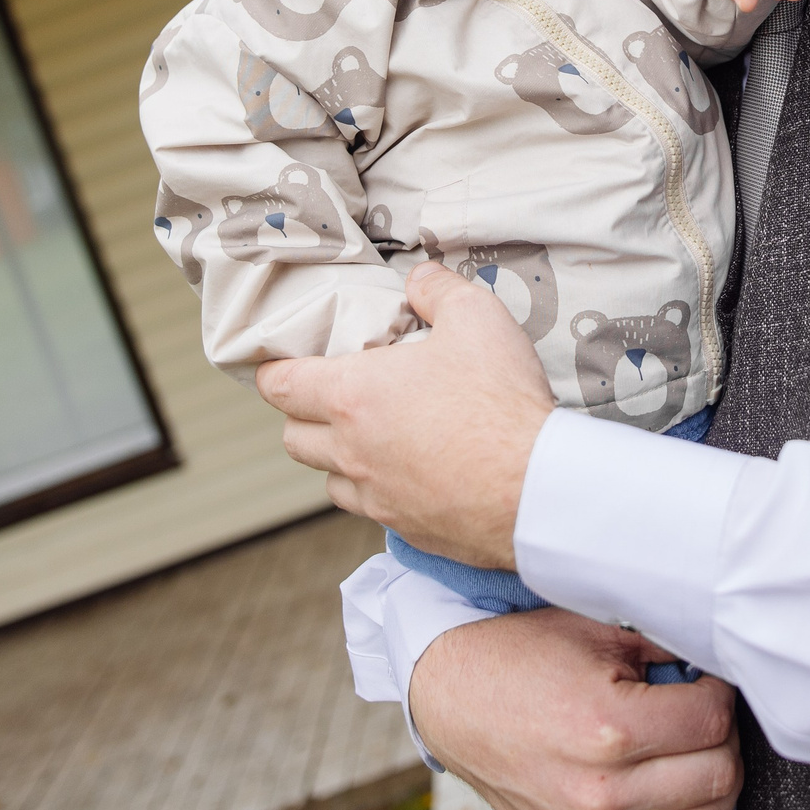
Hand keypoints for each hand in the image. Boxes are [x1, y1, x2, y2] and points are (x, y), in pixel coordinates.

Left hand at [256, 261, 552, 569]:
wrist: (535, 489)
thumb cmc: (500, 402)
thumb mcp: (476, 317)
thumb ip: (438, 289)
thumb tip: (420, 280)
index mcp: (353, 396)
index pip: (279, 385)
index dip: (274, 371)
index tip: (285, 362)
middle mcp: (351, 451)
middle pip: (293, 437)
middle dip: (304, 415)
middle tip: (337, 396)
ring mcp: (375, 496)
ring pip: (329, 479)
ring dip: (339, 458)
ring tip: (374, 437)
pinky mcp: (405, 529)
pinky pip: (372, 510)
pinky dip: (378, 491)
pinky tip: (412, 474)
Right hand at [414, 609, 740, 809]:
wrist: (451, 695)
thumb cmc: (518, 657)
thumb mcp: (593, 631)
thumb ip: (664, 647)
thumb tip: (717, 660)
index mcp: (609, 727)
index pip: (713, 722)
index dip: (721, 694)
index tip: (707, 684)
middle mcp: (601, 790)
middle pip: (717, 777)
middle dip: (724, 741)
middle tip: (703, 717)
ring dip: (716, 791)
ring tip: (696, 758)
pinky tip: (685, 807)